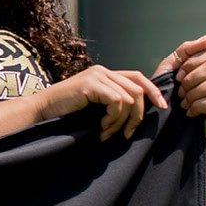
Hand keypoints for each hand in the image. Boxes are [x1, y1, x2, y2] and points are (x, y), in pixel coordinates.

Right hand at [38, 65, 167, 140]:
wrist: (42, 110)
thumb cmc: (66, 111)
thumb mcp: (95, 104)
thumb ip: (113, 100)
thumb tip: (141, 110)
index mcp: (104, 73)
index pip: (138, 77)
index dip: (153, 91)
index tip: (162, 107)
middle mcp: (102, 71)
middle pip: (138, 90)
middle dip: (138, 115)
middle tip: (127, 133)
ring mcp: (97, 75)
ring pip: (130, 98)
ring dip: (122, 121)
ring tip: (108, 132)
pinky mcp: (91, 83)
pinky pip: (118, 101)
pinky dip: (114, 118)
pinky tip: (101, 126)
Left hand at [156, 33, 205, 136]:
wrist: (163, 115)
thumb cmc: (169, 87)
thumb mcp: (173, 64)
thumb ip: (188, 49)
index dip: (190, 66)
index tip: (177, 77)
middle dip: (190, 80)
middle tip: (180, 92)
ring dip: (193, 94)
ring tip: (184, 102)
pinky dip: (197, 106)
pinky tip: (190, 112)